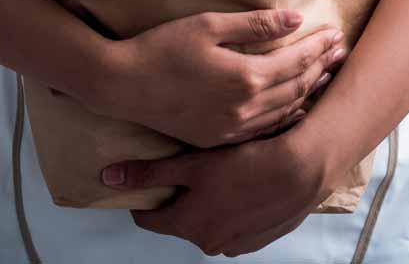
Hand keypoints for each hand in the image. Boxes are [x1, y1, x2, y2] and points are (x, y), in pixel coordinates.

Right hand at [93, 10, 344, 147]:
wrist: (124, 85)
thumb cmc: (163, 47)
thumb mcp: (208, 26)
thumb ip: (255, 24)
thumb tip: (296, 19)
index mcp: (246, 76)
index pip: (296, 61)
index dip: (319, 46)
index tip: (336, 33)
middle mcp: (247, 108)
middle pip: (297, 87)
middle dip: (322, 67)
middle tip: (340, 52)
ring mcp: (234, 128)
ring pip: (286, 111)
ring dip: (310, 92)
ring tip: (326, 75)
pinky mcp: (220, 138)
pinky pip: (266, 129)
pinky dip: (287, 115)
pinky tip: (294, 106)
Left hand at [101, 127, 328, 256]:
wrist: (300, 172)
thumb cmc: (244, 164)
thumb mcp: (191, 164)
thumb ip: (149, 173)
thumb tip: (108, 179)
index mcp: (188, 226)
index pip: (148, 220)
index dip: (142, 197)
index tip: (143, 178)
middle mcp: (209, 243)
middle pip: (178, 219)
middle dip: (176, 196)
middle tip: (182, 167)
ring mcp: (235, 243)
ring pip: (205, 221)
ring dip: (203, 202)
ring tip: (213, 173)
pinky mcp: (257, 239)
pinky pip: (230, 224)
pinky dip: (227, 207)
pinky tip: (236, 184)